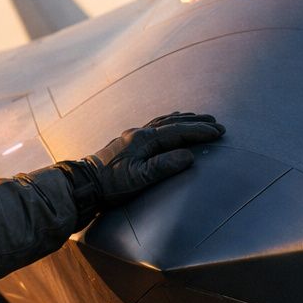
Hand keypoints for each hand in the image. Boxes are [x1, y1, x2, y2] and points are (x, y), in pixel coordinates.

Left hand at [76, 111, 224, 210]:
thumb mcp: (138, 178)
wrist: (84, 184)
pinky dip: (167, 122)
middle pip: (173, 123)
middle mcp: (139, 133)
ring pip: (163, 122)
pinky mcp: (129, 143)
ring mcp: (133, 137)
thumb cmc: (110, 184)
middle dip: (196, 123)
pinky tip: (170, 123)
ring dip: (183, 120)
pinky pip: (154, 127)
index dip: (199, 132)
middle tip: (217, 124)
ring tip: (199, 118)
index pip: (177, 132)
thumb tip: (189, 156)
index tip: (218, 132)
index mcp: (144, 140)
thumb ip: (163, 166)